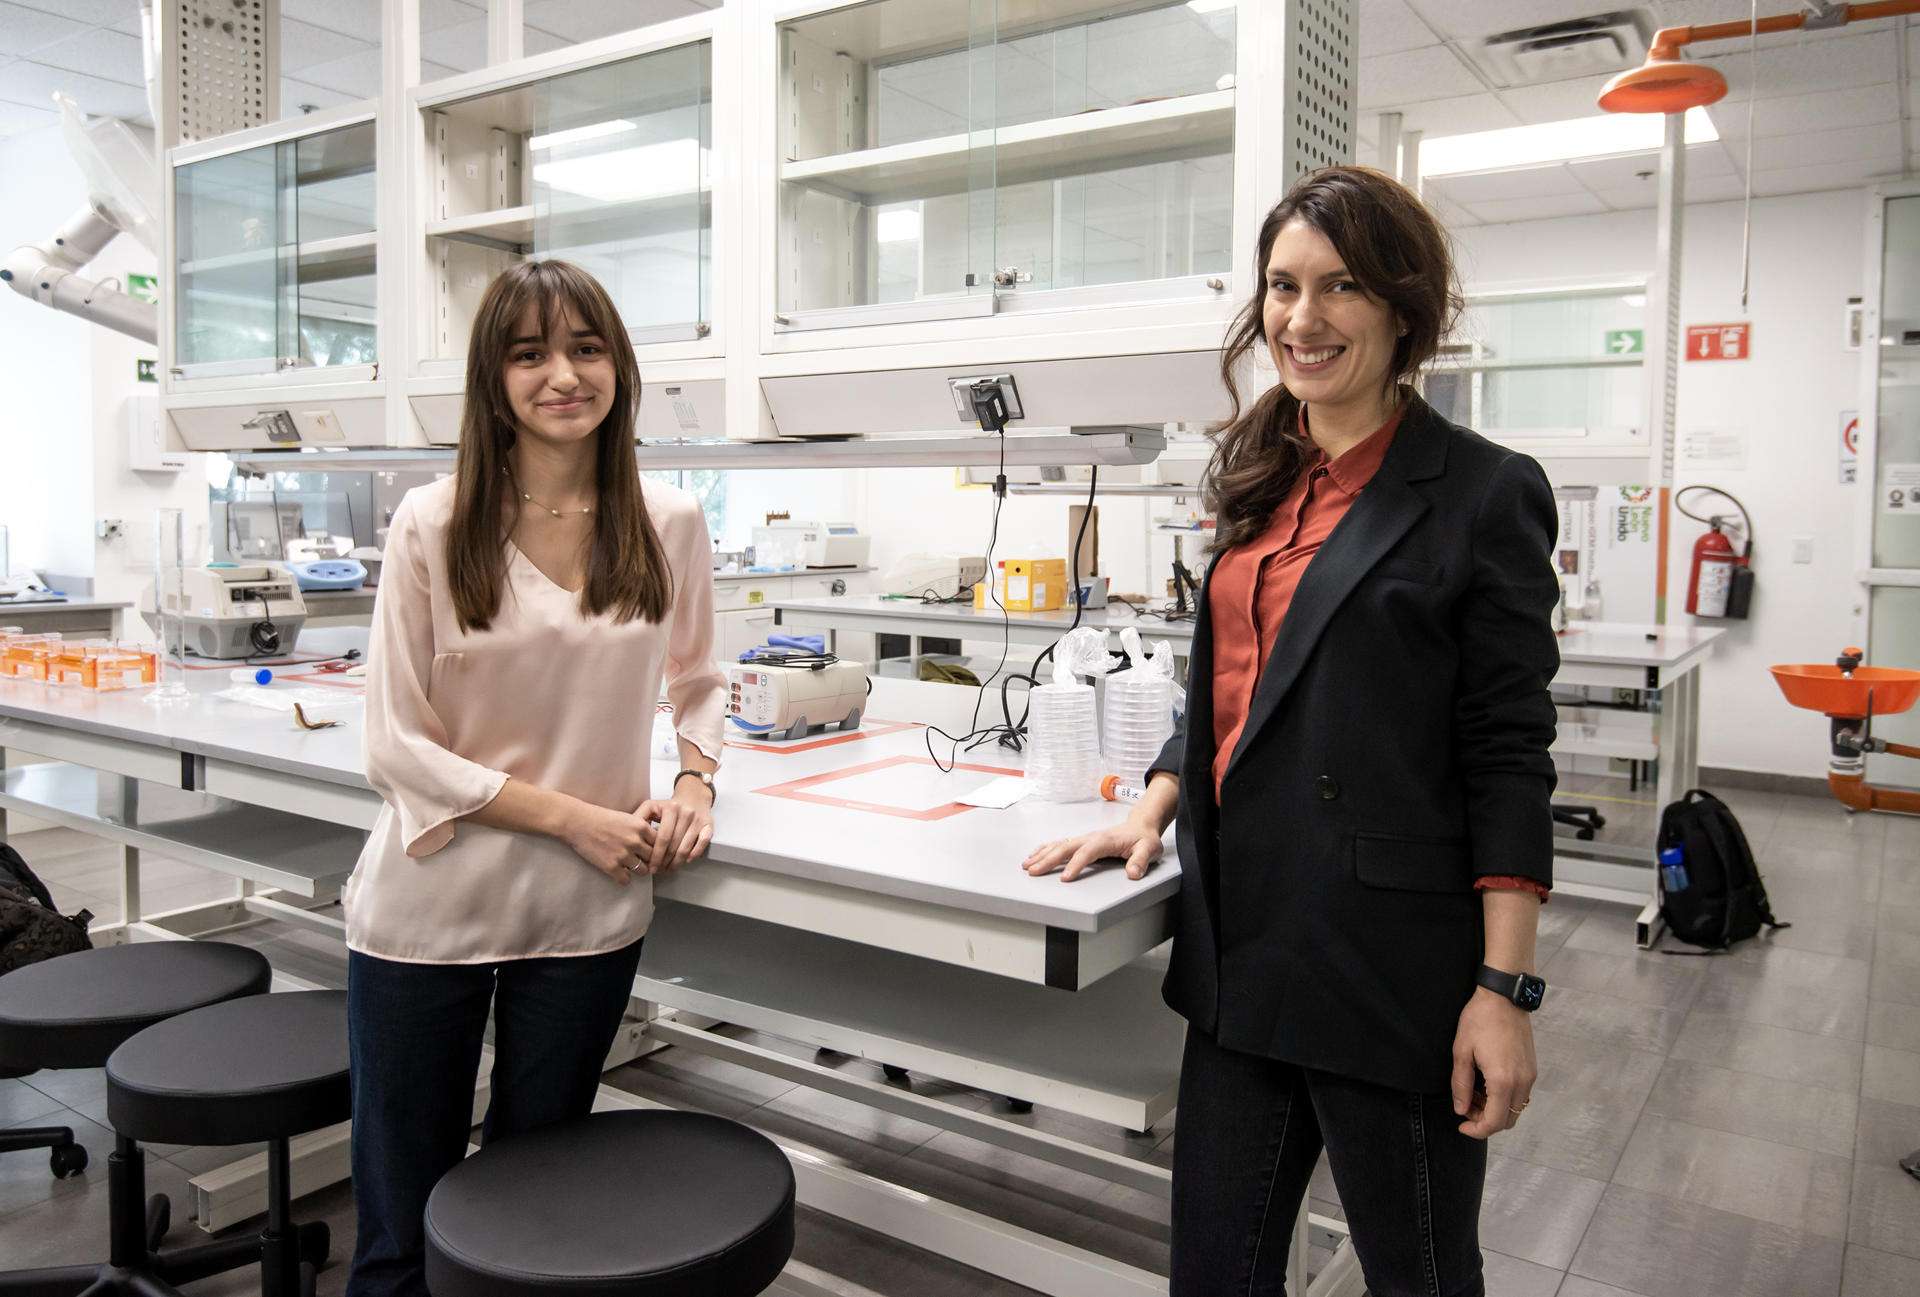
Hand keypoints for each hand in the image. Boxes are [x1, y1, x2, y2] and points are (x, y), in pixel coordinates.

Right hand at [562, 804, 658, 885]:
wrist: (578, 822)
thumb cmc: (601, 818)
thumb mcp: (627, 818)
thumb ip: (641, 830)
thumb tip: (655, 843)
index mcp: (641, 827)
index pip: (661, 843)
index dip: (658, 849)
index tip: (654, 852)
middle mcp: (635, 842)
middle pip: (654, 858)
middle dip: (650, 860)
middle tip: (644, 862)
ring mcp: (623, 855)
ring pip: (643, 871)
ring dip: (638, 870)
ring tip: (630, 866)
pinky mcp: (611, 866)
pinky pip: (626, 880)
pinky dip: (623, 878)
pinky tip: (619, 873)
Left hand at [634, 782, 714, 874]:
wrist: (693, 795)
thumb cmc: (669, 806)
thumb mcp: (652, 807)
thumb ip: (639, 818)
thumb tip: (630, 836)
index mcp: (670, 808)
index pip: (662, 837)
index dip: (655, 855)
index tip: (650, 866)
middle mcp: (686, 812)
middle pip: (674, 845)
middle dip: (665, 861)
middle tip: (659, 870)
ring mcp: (698, 819)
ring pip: (686, 847)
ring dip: (677, 862)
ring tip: (669, 869)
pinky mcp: (708, 825)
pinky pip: (702, 843)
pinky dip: (694, 854)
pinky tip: (686, 860)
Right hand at [1022, 817, 1163, 882]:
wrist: (1141, 826)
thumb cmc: (1143, 838)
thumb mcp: (1149, 849)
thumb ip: (1141, 861)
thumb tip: (1133, 873)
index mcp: (1105, 840)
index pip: (1087, 852)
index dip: (1076, 865)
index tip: (1065, 878)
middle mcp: (1091, 837)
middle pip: (1066, 847)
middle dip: (1048, 860)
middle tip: (1034, 872)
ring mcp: (1084, 839)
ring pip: (1059, 845)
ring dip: (1042, 854)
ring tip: (1027, 865)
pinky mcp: (1082, 842)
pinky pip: (1060, 844)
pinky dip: (1045, 849)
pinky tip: (1035, 855)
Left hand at [1451, 986, 1537, 1138]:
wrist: (1504, 998)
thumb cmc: (1480, 1020)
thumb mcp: (1461, 1051)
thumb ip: (1461, 1084)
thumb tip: (1461, 1109)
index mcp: (1503, 1081)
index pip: (1494, 1122)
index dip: (1477, 1130)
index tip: (1461, 1125)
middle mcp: (1522, 1082)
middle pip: (1507, 1120)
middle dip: (1485, 1121)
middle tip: (1465, 1106)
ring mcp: (1530, 1076)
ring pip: (1515, 1109)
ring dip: (1495, 1110)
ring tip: (1474, 1093)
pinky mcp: (1532, 1069)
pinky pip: (1520, 1095)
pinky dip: (1504, 1098)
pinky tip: (1486, 1083)